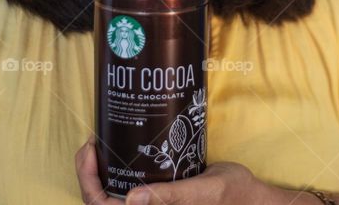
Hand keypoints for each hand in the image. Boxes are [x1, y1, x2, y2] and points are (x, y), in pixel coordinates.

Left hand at [74, 136, 274, 204]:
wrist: (250, 196)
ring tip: (102, 141)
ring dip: (100, 171)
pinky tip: (122, 148)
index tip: (89, 148)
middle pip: (102, 200)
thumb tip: (131, 200)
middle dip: (88, 172)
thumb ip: (171, 197)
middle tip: (92, 140)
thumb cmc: (230, 195)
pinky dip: (118, 169)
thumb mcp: (203, 191)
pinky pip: (129, 187)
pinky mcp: (159, 196)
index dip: (88, 181)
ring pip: (113, 194)